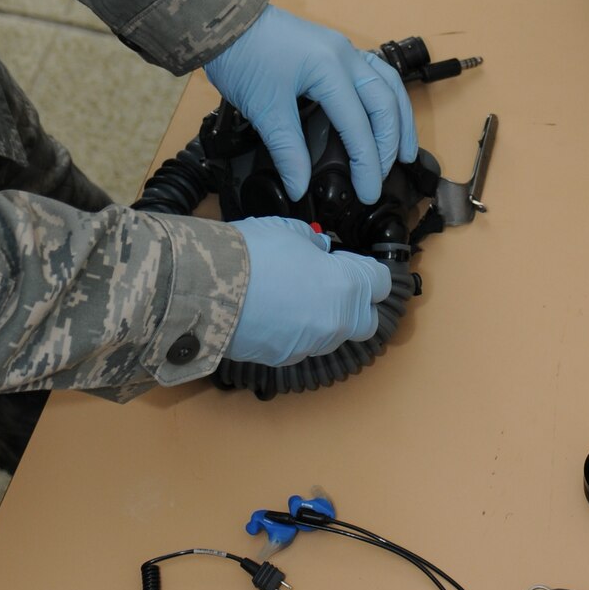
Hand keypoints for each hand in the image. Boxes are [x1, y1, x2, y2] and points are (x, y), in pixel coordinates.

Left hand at [204, 6, 416, 203]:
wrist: (225, 20)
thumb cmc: (243, 56)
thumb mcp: (264, 108)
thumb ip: (287, 150)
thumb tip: (299, 186)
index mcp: (330, 68)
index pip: (359, 125)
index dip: (367, 162)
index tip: (367, 192)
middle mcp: (345, 55)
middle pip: (384, 103)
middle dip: (390, 143)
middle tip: (384, 176)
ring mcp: (342, 49)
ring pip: (388, 84)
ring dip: (399, 119)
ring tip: (405, 150)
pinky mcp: (334, 49)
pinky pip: (374, 72)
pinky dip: (385, 97)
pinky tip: (385, 113)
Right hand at [224, 218, 392, 365]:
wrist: (207, 288)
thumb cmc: (254, 253)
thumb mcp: (289, 230)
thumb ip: (313, 243)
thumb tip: (320, 250)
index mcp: (348, 287)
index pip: (380, 282)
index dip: (366, 269)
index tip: (347, 260)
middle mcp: (337, 322)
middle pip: (367, 320)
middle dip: (357, 303)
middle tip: (331, 283)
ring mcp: (311, 345)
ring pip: (333, 335)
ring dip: (325, 318)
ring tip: (295, 296)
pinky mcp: (283, 358)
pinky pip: (302, 345)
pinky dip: (295, 331)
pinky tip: (272, 313)